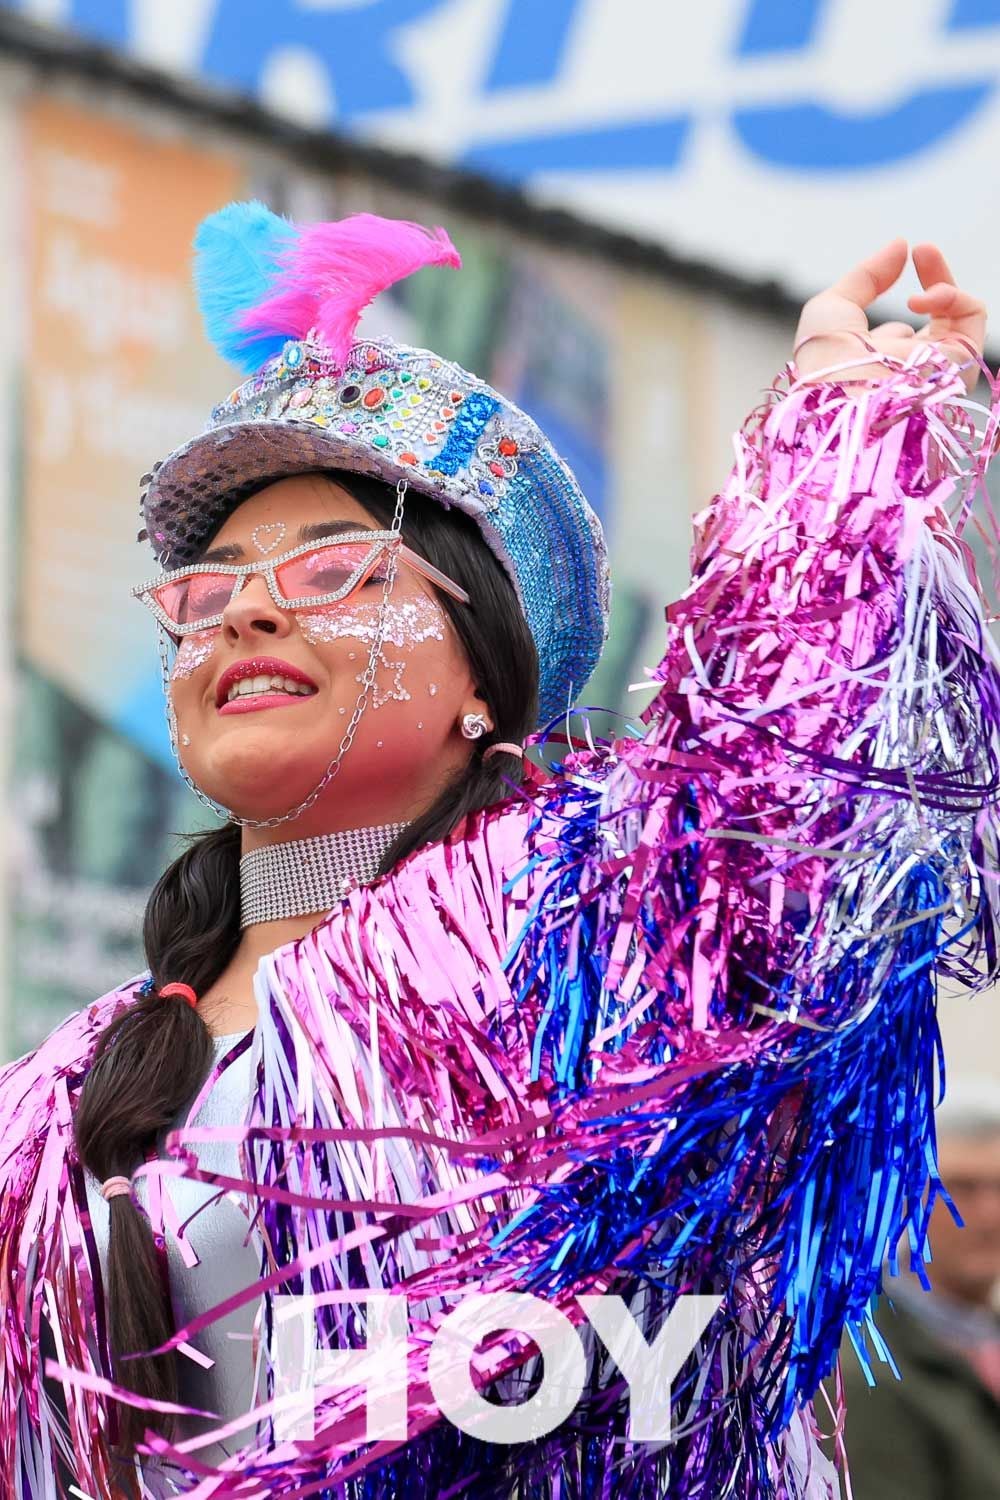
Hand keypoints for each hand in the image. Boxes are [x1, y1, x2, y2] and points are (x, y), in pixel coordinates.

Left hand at [793, 241, 985, 394]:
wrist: (841, 392)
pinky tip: (921, 297)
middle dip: (936, 279)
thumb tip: (900, 246)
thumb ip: (867, 275)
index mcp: (876, 366)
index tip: (908, 255)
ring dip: (943, 283)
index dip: (903, 297)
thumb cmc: (826, 359)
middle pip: (936, 322)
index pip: (899, 332)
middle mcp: (908, 372)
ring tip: (923, 259)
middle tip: (923, 250)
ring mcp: (935, 370)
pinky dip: (953, 295)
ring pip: (958, 317)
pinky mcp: (959, 366)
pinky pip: (973, 317)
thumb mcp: (832, 307)